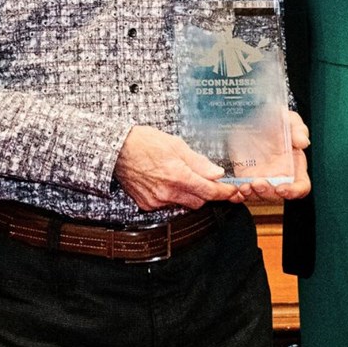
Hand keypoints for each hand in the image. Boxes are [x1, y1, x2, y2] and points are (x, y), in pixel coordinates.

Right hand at [114, 125, 238, 210]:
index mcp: (178, 175)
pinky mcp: (146, 204)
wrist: (115, 149)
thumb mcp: (175, 145)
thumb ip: (198, 162)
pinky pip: (167, 204)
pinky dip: (171, 196)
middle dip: (205, 193)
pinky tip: (163, 182)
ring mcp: (156, 200)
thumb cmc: (143, 142)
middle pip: (199, 202)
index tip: (232, 191)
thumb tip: (217, 173)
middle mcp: (168, 192)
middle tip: (204, 180)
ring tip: (178, 176)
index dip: (225, 192)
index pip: (210, 191)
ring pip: (183, 204)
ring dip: (188, 194)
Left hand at [237, 111, 312, 202]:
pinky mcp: (244, 177)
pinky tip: (235, 190)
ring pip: (258, 196)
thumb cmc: (274, 121)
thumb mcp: (287, 119)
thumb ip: (297, 129)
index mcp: (294, 166)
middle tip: (257, 184)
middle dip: (267, 193)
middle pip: (276, 195)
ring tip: (244, 186)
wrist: (249, 118)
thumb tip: (302, 142)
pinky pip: (242, 192)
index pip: (301, 187)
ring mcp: (261, 178)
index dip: (293, 191)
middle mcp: (278, 176)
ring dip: (252, 195)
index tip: (281, 189)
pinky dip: (238, 195)